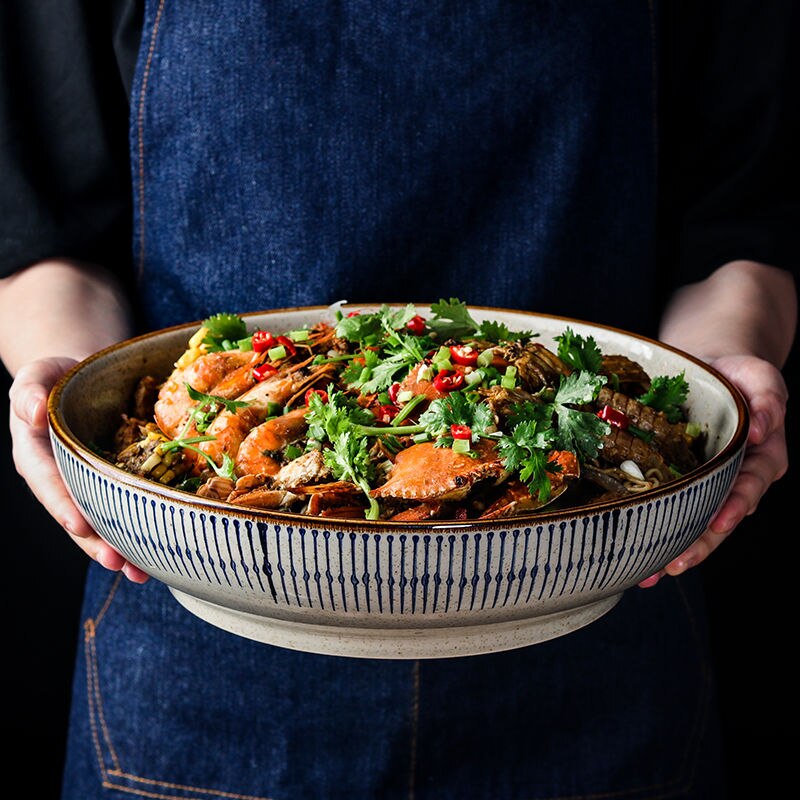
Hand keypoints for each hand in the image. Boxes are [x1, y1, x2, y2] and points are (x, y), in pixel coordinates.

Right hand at [9, 357, 148, 582]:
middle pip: (76, 514)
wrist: (84, 377)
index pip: (48, 482)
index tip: (79, 524)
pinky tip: (162, 551)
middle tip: (117, 562)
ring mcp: (89, 484)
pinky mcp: (117, 482)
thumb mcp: (37, 374)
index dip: (63, 504)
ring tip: (140, 572)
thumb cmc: (56, 376)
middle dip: (96, 542)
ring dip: (121, 548)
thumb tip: (31, 411)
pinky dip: (143, 527)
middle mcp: (62, 478)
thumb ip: (29, 391)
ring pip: (103, 520)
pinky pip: (128, 506)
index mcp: (37, 455)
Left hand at [639, 353, 788, 586]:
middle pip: (718, 518)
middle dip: (697, 545)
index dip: (734, 506)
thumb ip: (769, 400)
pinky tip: (629, 551)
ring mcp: (706, 483)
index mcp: (759, 459)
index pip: (749, 487)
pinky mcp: (677, 479)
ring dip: (672, 548)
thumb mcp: (760, 377)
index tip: (718, 523)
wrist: (709, 368)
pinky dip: (651, 528)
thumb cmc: (738, 374)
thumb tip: (763, 427)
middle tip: (671, 566)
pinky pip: (667, 506)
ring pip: (691, 521)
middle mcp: (734, 478)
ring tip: (647, 574)